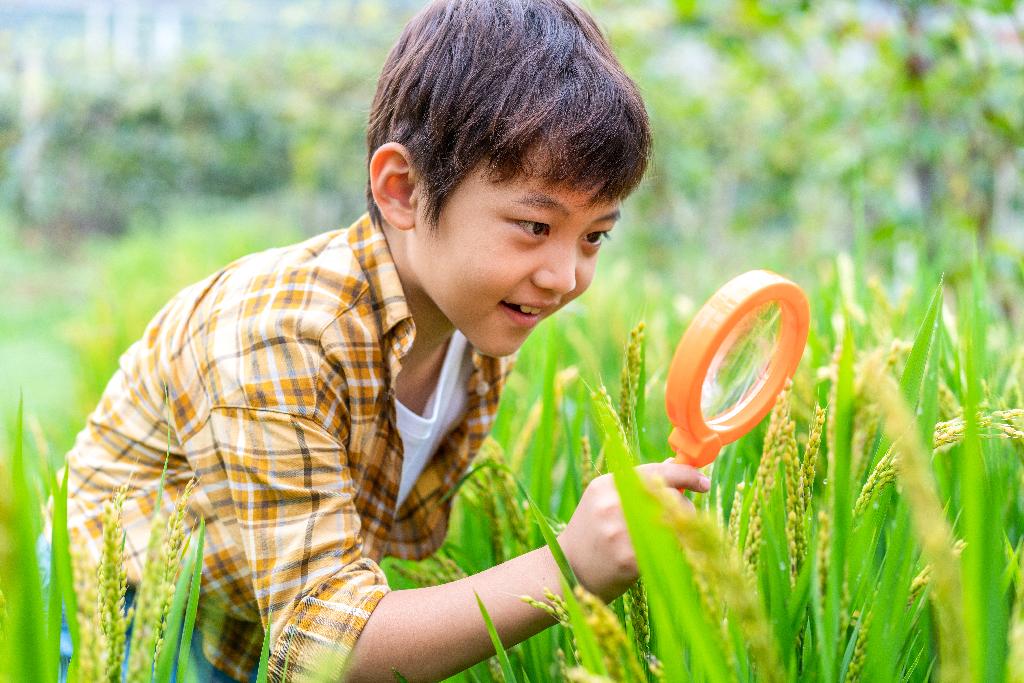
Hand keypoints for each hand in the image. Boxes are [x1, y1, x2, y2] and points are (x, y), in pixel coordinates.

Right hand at [556, 460, 709, 601]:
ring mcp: (620, 531)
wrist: (567, 570)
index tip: (703, 482)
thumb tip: (674, 466)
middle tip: (684, 518)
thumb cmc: (592, 533)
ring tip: (672, 537)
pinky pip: (668, 549)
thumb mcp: (605, 500)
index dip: (686, 475)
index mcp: (607, 485)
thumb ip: (637, 485)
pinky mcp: (628, 558)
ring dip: (682, 529)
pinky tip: (666, 554)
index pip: (655, 472)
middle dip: (684, 506)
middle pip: (669, 496)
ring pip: (672, 523)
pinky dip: (675, 550)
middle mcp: (612, 504)